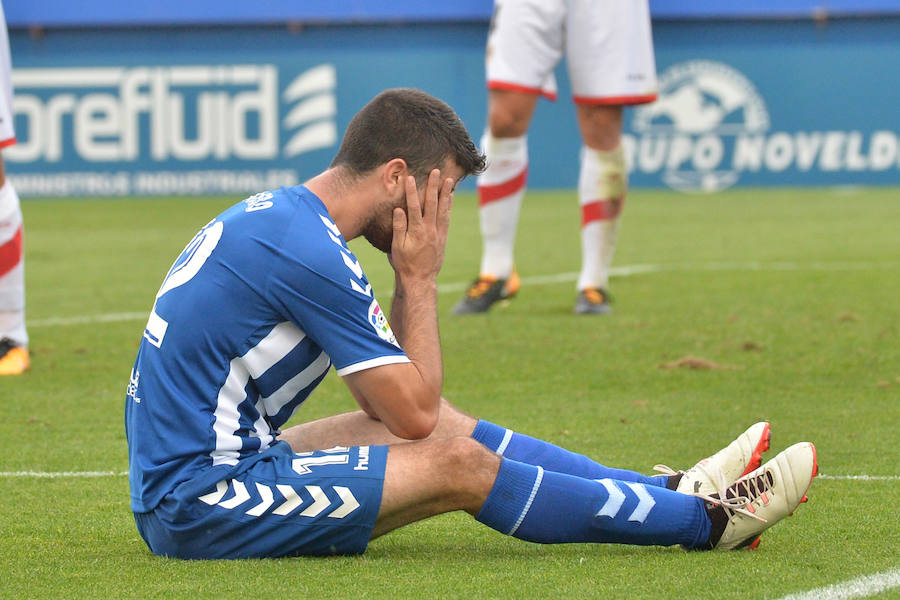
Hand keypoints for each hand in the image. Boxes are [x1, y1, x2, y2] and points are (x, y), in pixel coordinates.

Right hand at [390, 169, 453, 283]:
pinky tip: (450, 197)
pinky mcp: (443, 238)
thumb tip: (398, 209)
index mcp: (416, 232)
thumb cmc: (404, 264)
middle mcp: (430, 230)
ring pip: (443, 209)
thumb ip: (399, 227)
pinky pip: (447, 218)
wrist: (420, 280)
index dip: (412, 192)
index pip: (414, 207)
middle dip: (433, 186)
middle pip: (432, 204)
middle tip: (436, 171)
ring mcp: (438, 234)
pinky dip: (449, 206)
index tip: (411, 178)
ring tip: (449, 180)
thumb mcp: (396, 247)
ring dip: (446, 193)